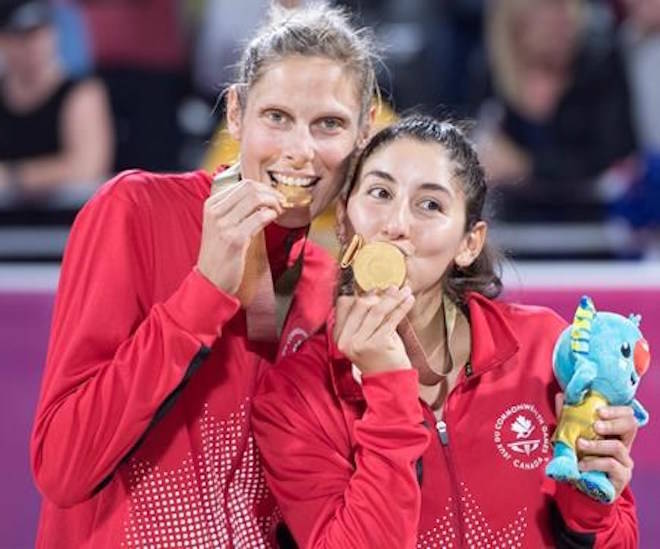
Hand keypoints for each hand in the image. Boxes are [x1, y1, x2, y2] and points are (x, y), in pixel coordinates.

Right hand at [197, 179, 283, 293]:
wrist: (210, 280)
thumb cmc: (219, 254)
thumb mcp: (220, 226)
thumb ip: (235, 210)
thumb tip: (262, 198)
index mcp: (211, 205)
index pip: (243, 184)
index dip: (264, 188)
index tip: (274, 197)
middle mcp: (215, 211)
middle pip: (250, 187)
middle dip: (271, 193)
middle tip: (280, 203)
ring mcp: (224, 225)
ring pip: (256, 198)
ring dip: (273, 203)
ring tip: (278, 211)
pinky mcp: (235, 239)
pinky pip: (259, 217)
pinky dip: (270, 215)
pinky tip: (273, 219)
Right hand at [334, 286, 414, 374]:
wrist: (389, 382)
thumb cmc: (379, 356)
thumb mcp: (367, 335)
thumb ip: (366, 316)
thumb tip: (377, 289)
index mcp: (339, 335)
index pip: (344, 304)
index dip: (360, 293)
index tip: (376, 288)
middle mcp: (346, 339)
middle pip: (361, 305)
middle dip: (380, 294)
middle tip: (394, 287)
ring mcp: (360, 343)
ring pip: (377, 310)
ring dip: (393, 298)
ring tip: (404, 290)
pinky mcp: (377, 344)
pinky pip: (391, 319)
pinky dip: (402, 307)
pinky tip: (409, 300)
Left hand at [555, 394, 636, 499]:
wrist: (581, 489)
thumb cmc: (578, 458)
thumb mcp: (571, 436)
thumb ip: (567, 417)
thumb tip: (560, 395)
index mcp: (614, 432)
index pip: (627, 414)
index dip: (616, 410)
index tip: (599, 410)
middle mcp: (623, 444)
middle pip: (630, 425)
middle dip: (612, 423)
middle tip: (595, 425)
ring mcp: (625, 461)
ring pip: (618, 446)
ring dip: (597, 444)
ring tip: (580, 445)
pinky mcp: (622, 477)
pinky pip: (612, 465)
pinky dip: (594, 462)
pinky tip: (582, 464)